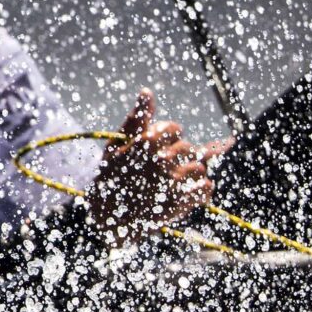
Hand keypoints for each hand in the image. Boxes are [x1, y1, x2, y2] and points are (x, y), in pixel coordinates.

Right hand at [85, 90, 233, 246]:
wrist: (106, 220)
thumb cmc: (110, 179)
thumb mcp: (116, 146)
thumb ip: (136, 119)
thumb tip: (148, 91)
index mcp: (146, 142)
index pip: (174, 128)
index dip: (168, 138)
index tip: (158, 149)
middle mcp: (161, 159)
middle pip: (188, 147)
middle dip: (179, 157)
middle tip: (164, 169)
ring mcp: (172, 182)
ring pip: (199, 167)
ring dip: (190, 174)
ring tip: (175, 182)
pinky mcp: (180, 203)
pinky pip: (206, 188)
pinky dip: (201, 190)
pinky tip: (188, 193)